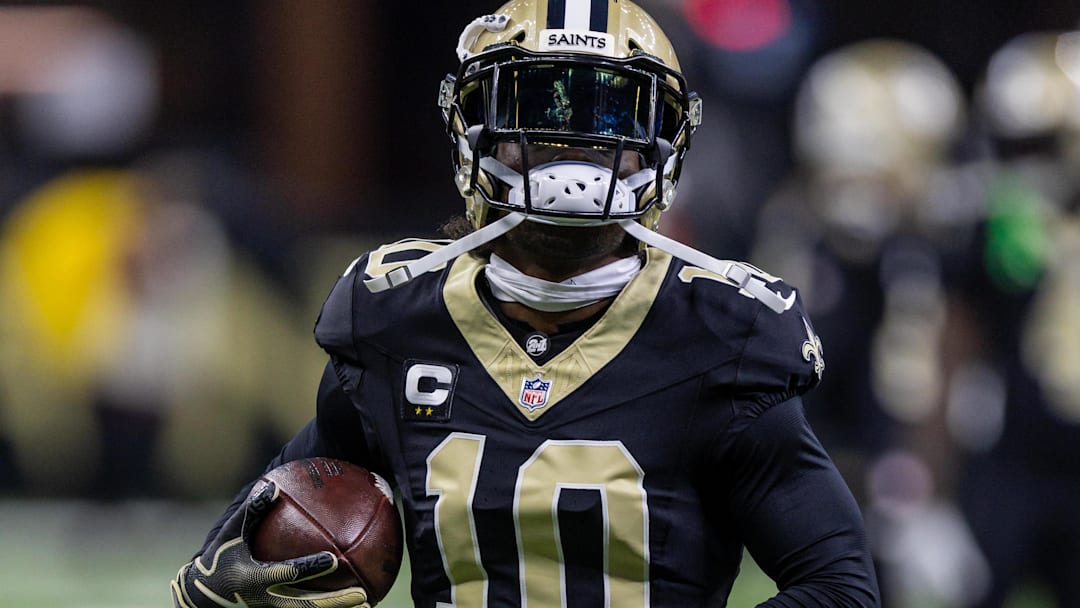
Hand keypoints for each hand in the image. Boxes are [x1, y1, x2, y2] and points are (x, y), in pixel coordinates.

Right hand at [170, 482, 370, 607]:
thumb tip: (273, 486)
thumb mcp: (229, 535)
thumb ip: (252, 511)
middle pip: (307, 605)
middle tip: (363, 595)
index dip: (311, 568)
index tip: (334, 560)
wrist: (199, 599)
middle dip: (335, 603)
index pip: (289, 574)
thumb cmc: (219, 559)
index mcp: (257, 577)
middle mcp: (267, 600)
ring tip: (367, 605)